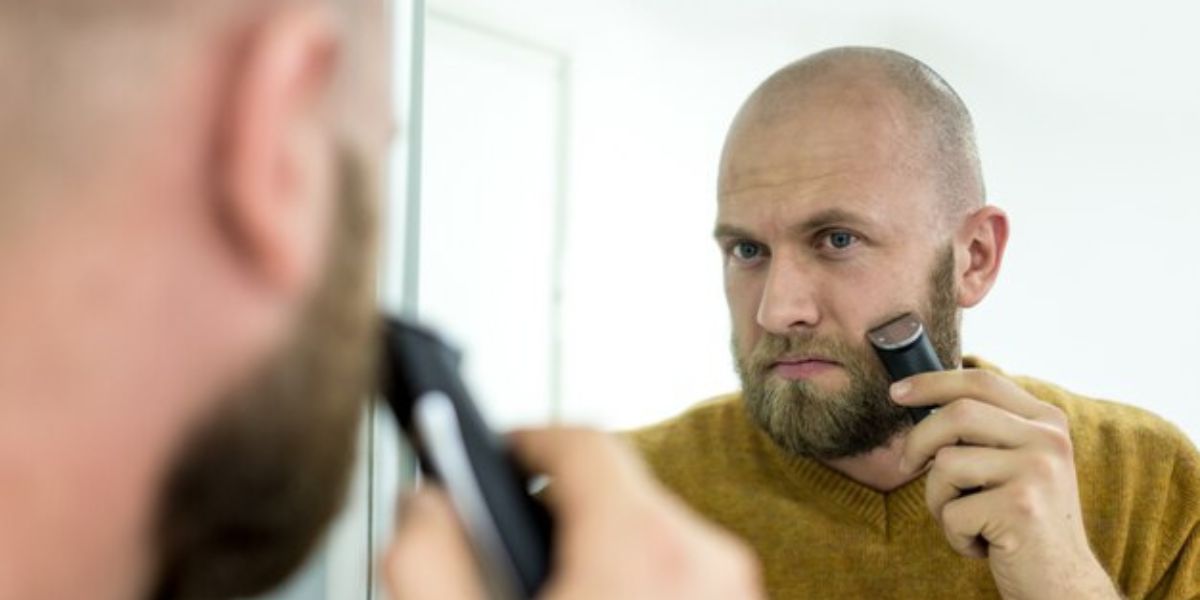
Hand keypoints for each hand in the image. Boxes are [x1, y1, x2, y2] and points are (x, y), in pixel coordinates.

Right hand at [384, 427, 763, 599]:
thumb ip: (426, 559)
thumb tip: (425, 504)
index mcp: (640, 549)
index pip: (581, 441)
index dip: (522, 439)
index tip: (491, 454)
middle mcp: (705, 559)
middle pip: (617, 486)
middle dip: (557, 504)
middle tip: (510, 545)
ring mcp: (735, 591)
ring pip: (650, 529)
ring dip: (597, 545)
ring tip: (553, 590)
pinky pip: (680, 569)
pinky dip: (635, 577)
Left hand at [892, 369, 1118, 599]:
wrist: (1063, 586)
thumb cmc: (1022, 524)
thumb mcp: (1014, 467)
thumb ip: (985, 432)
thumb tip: (919, 402)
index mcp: (1047, 422)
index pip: (981, 382)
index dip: (933, 382)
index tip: (897, 392)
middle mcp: (1049, 440)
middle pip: (957, 414)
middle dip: (917, 441)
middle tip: (905, 466)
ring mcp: (1038, 472)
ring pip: (946, 463)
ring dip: (938, 500)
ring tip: (965, 522)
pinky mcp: (1021, 508)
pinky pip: (952, 511)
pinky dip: (954, 535)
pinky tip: (983, 546)